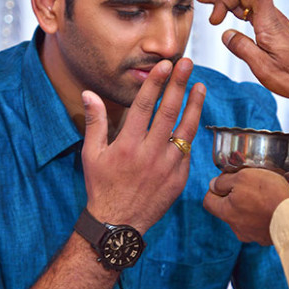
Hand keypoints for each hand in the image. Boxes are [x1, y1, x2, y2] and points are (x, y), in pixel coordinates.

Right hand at [82, 57, 204, 232]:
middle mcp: (149, 154)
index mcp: (127, 146)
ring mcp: (167, 167)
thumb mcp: (92, 155)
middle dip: (178, 84)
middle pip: (168, 112)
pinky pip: (187, 151)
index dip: (155, 83)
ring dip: (194, 105)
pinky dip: (190, 133)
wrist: (118, 225)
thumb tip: (88, 93)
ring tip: (200, 86)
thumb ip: (95, 122)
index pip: (144, 106)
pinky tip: (194, 117)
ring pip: (186, 130)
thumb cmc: (102, 187)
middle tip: (186, 64)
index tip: (165, 65)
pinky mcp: (179, 178)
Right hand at [195, 0, 288, 99]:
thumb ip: (242, 48)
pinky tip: (229, 16)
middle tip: (202, 1)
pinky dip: (238, 11)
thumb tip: (226, 35)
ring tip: (208, 7)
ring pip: (248, 3)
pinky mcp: (274, 30)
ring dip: (228, 3)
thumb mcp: (263, 67)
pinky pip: (254, 12)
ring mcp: (274, 23)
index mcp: (269, 24)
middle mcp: (272, 19)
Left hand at [204, 168, 288, 243]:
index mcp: (228, 213)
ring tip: (284, 174)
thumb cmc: (268, 198)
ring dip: (270, 191)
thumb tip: (214, 183)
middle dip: (244, 190)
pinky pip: (283, 210)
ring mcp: (258, 231)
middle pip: (235, 205)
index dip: (215, 187)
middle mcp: (241, 226)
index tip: (225, 179)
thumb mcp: (241, 178)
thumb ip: (224, 180)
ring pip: (261, 207)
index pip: (210, 201)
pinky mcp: (277, 231)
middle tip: (254, 177)